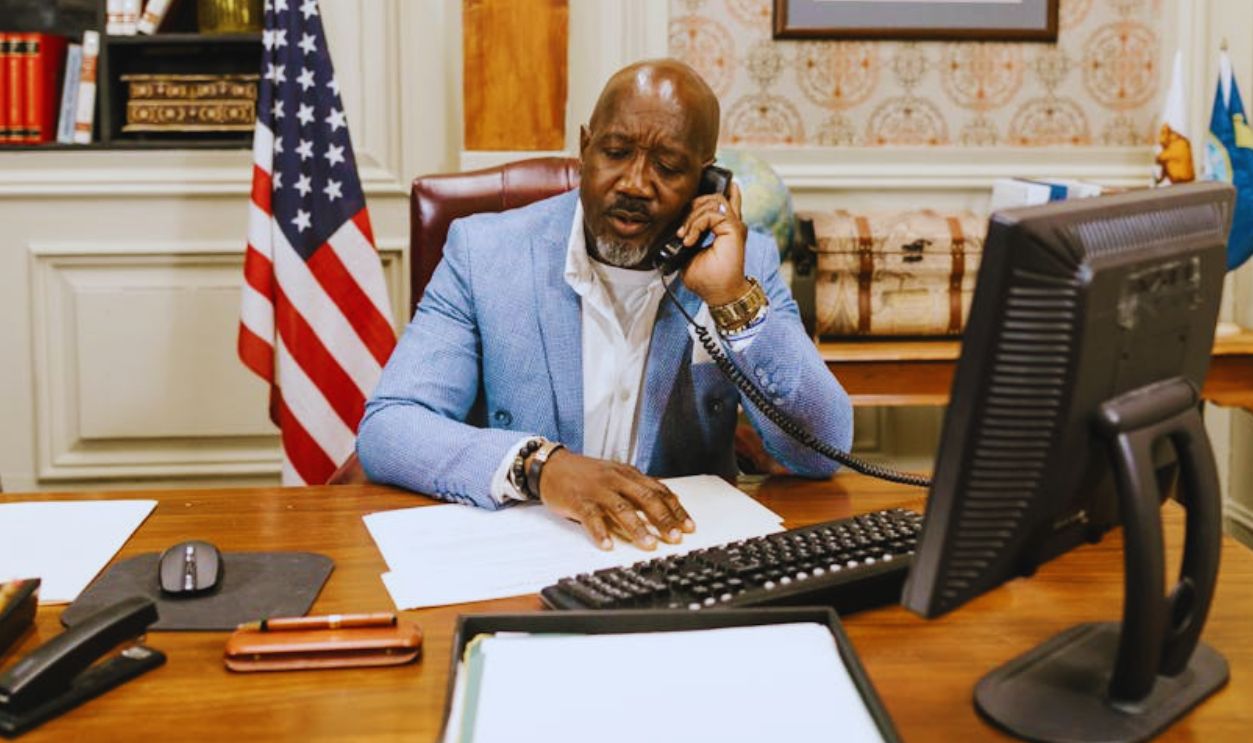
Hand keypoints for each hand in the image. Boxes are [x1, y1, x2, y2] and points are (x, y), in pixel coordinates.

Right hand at [535, 450, 694, 549]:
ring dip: (638, 528)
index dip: (676, 509)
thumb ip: (640, 488)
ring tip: (649, 544)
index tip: (689, 526)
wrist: (552, 466)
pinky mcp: (578, 500)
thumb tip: (669, 503)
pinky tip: (607, 544)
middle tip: (675, 537)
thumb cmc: (586, 474)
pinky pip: (591, 517)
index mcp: (628, 474)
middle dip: (663, 519)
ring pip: (621, 509)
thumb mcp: (617, 475)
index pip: (659, 491)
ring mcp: (597, 490)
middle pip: (645, 499)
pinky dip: (600, 532)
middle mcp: (616, 480)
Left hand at [676, 181, 750, 306]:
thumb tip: (679, 221)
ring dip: (692, 217)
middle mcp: (731, 224)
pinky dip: (696, 224)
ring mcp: (734, 225)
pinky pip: (712, 213)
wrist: (720, 293)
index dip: (694, 207)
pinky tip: (690, 240)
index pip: (712, 202)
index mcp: (723, 227)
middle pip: (711, 198)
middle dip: (691, 209)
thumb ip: (690, 233)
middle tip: (681, 231)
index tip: (681, 230)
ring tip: (685, 237)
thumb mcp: (690, 252)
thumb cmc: (707, 278)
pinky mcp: (734, 230)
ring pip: (712, 202)